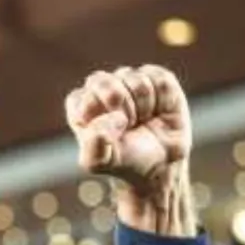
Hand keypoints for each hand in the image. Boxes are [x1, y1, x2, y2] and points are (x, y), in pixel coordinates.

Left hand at [66, 66, 195, 236]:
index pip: (83, 97)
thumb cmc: (124, 162)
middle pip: (103, 81)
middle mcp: (103, 89)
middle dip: (119, 108)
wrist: (160, 166)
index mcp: (81, 106)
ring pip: (135, 80)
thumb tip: (112, 117)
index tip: (111, 133)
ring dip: (143, 107)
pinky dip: (163, 100)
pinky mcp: (156, 78)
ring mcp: (129, 80)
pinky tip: (159, 111)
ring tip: (143, 121)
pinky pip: (159, 79)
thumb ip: (92, 143)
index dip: (99, 115)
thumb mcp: (98, 162)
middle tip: (128, 125)